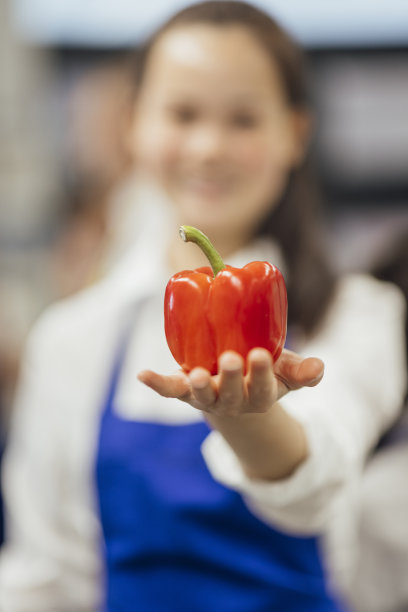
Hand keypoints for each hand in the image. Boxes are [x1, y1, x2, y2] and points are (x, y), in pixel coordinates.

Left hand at [137, 348, 323, 416]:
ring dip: (198, 387)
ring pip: (202, 396)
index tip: (259, 355)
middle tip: (231, 360)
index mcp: (260, 396)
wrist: (235, 391)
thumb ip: (301, 371)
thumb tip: (319, 367)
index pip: (263, 388)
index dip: (260, 374)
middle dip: (232, 378)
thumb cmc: (262, 375)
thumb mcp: (285, 372)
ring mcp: (207, 397)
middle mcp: (232, 401)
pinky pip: (170, 390)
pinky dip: (156, 384)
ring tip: (196, 375)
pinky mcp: (185, 392)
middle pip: (232, 394)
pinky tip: (142, 374)